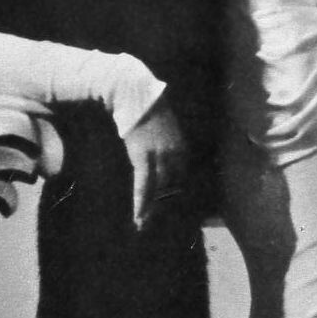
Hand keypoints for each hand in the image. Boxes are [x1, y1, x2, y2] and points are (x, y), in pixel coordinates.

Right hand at [124, 97, 186, 226]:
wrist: (135, 92)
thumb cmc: (145, 106)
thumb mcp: (163, 127)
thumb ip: (165, 143)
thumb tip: (160, 155)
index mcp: (182, 148)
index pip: (181, 178)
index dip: (173, 195)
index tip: (165, 208)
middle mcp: (175, 155)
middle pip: (171, 188)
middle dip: (163, 207)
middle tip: (154, 223)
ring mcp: (160, 156)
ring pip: (158, 190)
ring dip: (150, 210)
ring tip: (143, 224)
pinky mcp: (144, 157)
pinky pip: (144, 185)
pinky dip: (141, 201)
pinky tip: (138, 215)